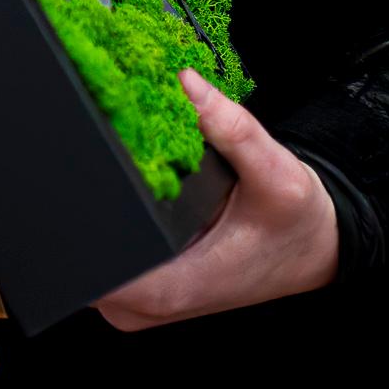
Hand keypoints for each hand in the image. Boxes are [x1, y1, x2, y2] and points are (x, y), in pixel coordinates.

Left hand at [94, 72, 341, 330]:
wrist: (315, 251)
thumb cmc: (297, 223)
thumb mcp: (277, 173)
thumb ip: (233, 130)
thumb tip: (187, 83)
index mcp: (171, 288)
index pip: (92, 263)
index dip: (73, 213)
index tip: (75, 164)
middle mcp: (146, 304)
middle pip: (80, 254)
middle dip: (83, 198)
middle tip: (102, 146)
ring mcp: (140, 303)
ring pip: (88, 254)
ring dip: (96, 208)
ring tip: (125, 165)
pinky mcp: (143, 292)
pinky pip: (106, 255)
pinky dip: (111, 219)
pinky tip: (130, 186)